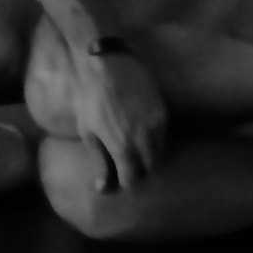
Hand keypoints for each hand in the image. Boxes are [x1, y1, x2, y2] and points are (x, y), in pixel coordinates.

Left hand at [74, 47, 166, 189]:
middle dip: (138, 169)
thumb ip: (100, 161)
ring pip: (158, 152)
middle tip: (125, 162)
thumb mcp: (89, 132)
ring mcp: (156, 124)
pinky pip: (162, 135)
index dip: (124, 180)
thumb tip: (103, 189)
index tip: (117, 175)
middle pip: (149, 168)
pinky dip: (153, 139)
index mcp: (123, 147)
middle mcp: (144, 139)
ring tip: (132, 146)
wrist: (106, 64)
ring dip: (147, 155)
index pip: (132, 179)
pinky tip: (139, 130)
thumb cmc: (90, 98)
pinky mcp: (162, 111)